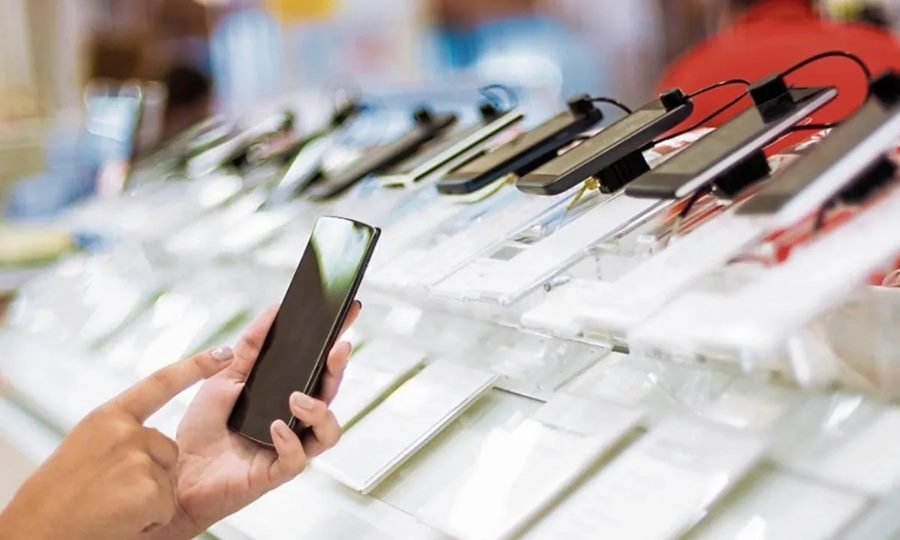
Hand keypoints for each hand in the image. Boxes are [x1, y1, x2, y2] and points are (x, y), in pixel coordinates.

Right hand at [0, 348, 233, 539]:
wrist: (35, 534)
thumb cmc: (56, 498)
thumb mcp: (84, 450)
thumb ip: (118, 436)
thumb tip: (150, 438)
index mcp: (107, 417)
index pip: (160, 383)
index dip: (195, 367)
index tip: (223, 352)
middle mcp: (124, 431)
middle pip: (168, 448)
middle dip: (150, 474)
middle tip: (109, 493)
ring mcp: (137, 458)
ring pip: (168, 478)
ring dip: (147, 499)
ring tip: (110, 507)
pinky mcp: (149, 489)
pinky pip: (165, 504)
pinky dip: (147, 520)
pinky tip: (120, 521)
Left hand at [143, 302, 359, 538]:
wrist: (174, 472)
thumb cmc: (202, 428)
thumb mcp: (224, 376)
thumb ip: (250, 346)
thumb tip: (274, 310)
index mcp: (285, 397)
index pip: (319, 368)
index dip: (336, 344)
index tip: (349, 314)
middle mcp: (294, 422)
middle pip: (330, 395)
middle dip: (337, 369)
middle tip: (337, 347)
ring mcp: (288, 447)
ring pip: (328, 432)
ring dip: (320, 410)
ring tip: (297, 398)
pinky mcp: (275, 473)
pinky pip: (298, 459)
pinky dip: (291, 441)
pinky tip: (275, 427)